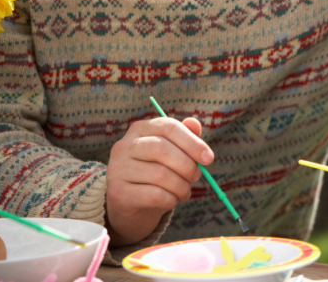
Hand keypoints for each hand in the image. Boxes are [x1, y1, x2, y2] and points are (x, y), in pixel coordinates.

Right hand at [106, 116, 212, 245]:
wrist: (132, 204)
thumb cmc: (157, 173)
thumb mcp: (173, 153)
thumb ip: (185, 138)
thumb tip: (195, 123)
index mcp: (139, 129)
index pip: (168, 127)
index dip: (192, 142)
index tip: (209, 158)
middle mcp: (124, 146)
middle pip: (162, 149)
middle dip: (187, 165)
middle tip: (196, 177)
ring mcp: (117, 169)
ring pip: (160, 174)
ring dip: (181, 186)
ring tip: (185, 192)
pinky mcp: (118, 192)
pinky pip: (154, 195)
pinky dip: (171, 199)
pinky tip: (172, 200)